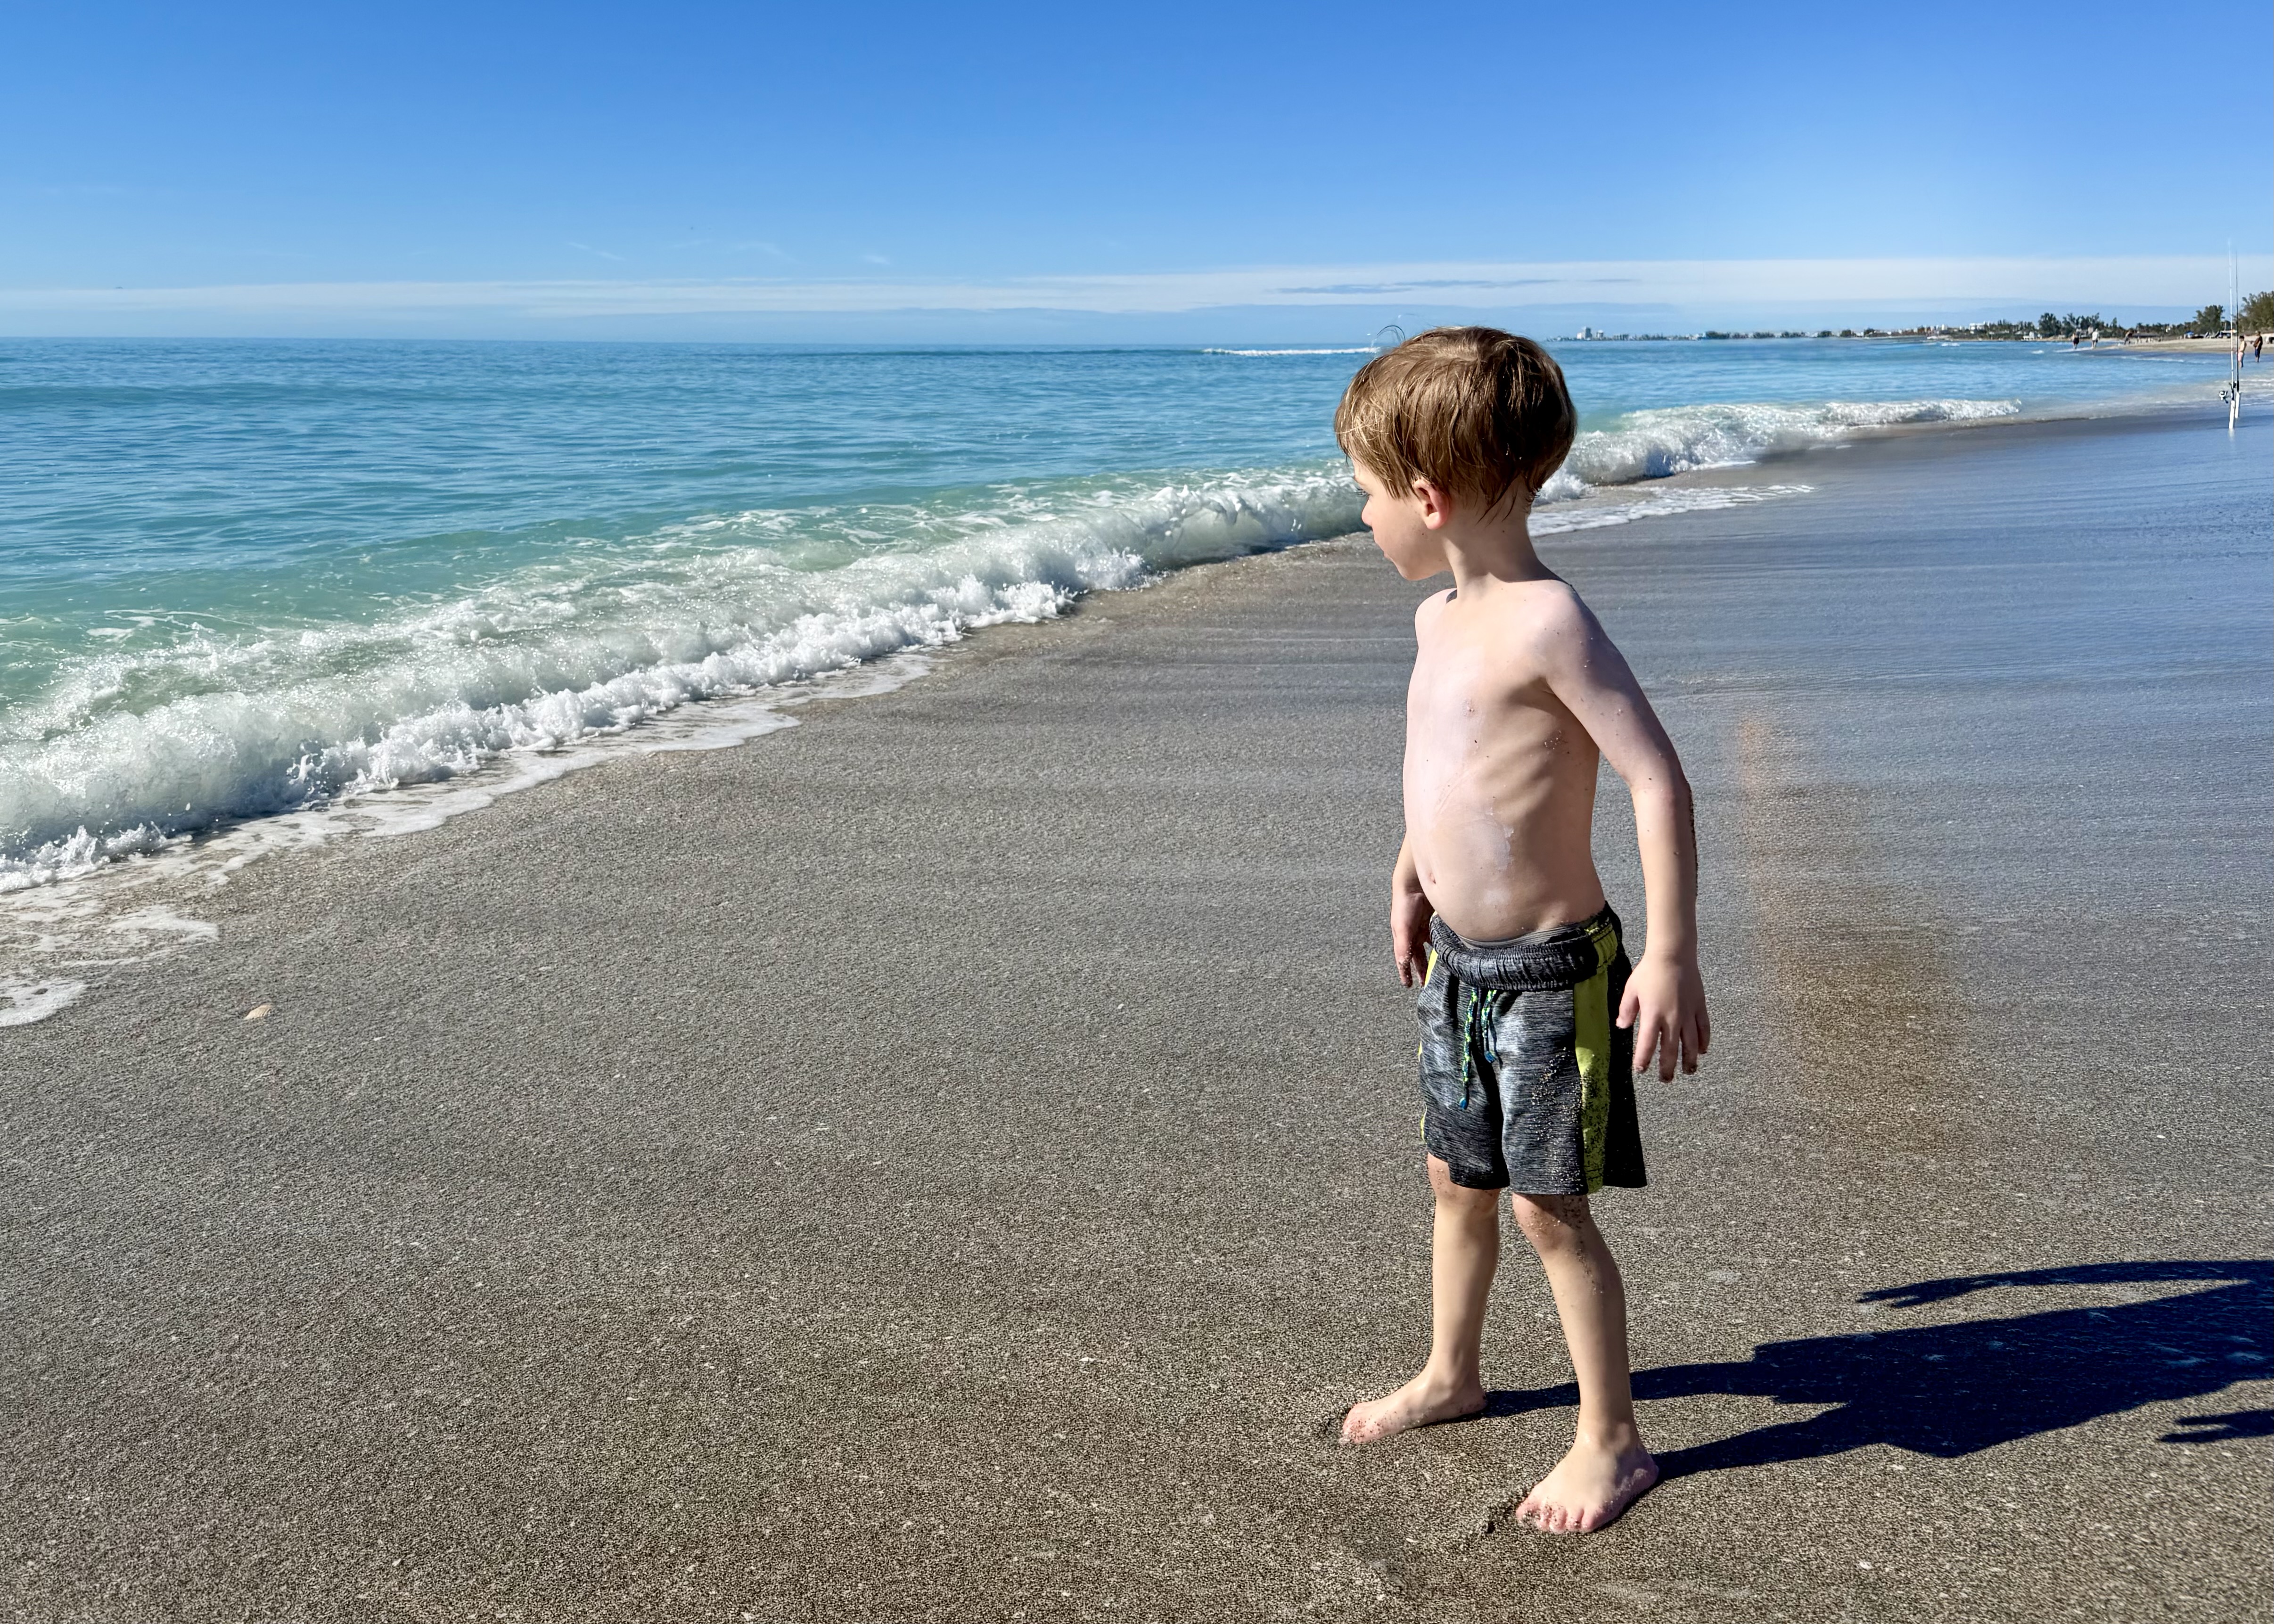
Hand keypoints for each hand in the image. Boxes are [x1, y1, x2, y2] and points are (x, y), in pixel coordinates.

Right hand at [1392, 881, 1434, 987]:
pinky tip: (1450, 949)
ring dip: (1432, 958)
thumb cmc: (1404, 905)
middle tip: (1425, 983)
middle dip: (1420, 969)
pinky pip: (1438, 936)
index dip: (1404, 972)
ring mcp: (1424, 928)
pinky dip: (1442, 944)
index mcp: (1402, 938)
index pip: (1403, 959)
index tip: (1408, 985)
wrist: (1415, 883)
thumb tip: (1403, 965)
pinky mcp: (1434, 921)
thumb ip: (1403, 947)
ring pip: (1429, 948)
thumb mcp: (1401, 928)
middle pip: (1417, 956)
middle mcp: (1412, 935)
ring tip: (1440, 969)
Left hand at [1618, 951, 1707, 1078]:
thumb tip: (1622, 1027)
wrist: (1673, 954)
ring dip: (1689, 1059)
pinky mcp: (1699, 1006)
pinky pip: (1703, 1028)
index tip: (1640, 1070)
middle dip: (1668, 1067)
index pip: (1647, 1045)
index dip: (1643, 1060)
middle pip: (1671, 1050)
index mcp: (1652, 1015)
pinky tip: (1702, 1051)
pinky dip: (1703, 1041)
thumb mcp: (1631, 989)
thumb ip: (1626, 1010)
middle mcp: (1672, 1018)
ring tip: (1688, 1072)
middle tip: (1665, 1080)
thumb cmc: (1649, 971)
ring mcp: (1688, 1013)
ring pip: (1691, 1043)